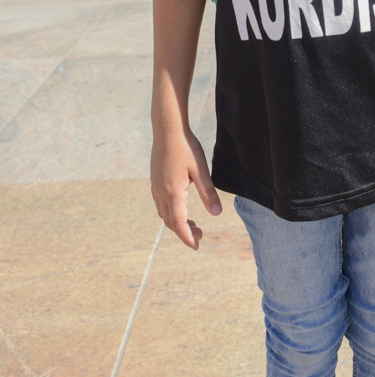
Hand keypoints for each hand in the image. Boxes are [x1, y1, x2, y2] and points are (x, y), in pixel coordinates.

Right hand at [151, 127, 221, 249]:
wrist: (167, 129)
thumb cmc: (186, 147)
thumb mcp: (201, 170)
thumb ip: (208, 192)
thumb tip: (217, 213)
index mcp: (174, 193)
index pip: (179, 223)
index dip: (188, 237)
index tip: (197, 246)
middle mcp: (161, 193)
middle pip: (170, 222)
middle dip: (185, 232)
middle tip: (201, 234)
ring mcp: (156, 186)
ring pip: (164, 213)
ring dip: (177, 222)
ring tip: (193, 224)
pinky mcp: (155, 180)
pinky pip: (160, 203)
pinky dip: (171, 212)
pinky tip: (179, 206)